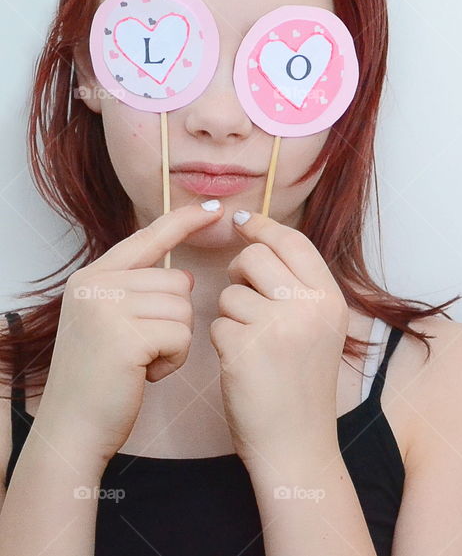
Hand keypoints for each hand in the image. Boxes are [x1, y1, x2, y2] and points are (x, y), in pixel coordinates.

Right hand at [37, 202, 221, 466]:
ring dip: (175, 341)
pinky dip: (173, 359)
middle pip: (179, 281)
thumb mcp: (110, 322)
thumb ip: (138, 292)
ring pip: (184, 308)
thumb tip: (186, 276)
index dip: (184, 221)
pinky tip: (145, 374)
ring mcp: (107, 307)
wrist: (72, 429)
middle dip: (175, 319)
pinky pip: (181, 335)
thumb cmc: (102, 379)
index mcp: (93, 276)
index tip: (214, 208)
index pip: (149, 236)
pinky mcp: (126, 335)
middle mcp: (96, 284)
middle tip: (142, 348)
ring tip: (141, 361)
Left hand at [210, 211, 348, 468]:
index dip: (264, 227)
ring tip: (249, 342)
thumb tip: (261, 243)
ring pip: (231, 292)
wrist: (298, 442)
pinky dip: (221, 341)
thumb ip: (300, 289)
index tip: (242, 221)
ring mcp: (278, 328)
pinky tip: (240, 363)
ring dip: (230, 314)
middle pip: (257, 258)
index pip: (294, 242)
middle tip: (243, 297)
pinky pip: (217, 324)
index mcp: (330, 299)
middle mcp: (309, 307)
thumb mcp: (320, 329)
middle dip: (240, 273)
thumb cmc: (302, 386)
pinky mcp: (246, 349)